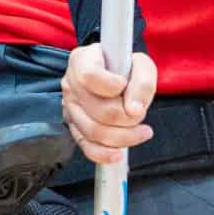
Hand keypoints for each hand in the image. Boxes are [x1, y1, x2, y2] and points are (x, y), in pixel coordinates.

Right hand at [61, 43, 156, 166]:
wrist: (116, 76)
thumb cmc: (126, 68)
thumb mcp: (141, 65)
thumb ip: (142, 82)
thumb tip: (134, 110)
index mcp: (82, 60)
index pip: (90, 76)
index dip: (111, 85)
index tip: (124, 84)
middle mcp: (71, 84)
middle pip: (97, 109)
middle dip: (126, 117)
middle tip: (141, 114)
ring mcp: (70, 107)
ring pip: (94, 131)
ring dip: (124, 136)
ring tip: (143, 131)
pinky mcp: (75, 127)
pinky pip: (86, 147)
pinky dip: (104, 154)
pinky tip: (120, 153)